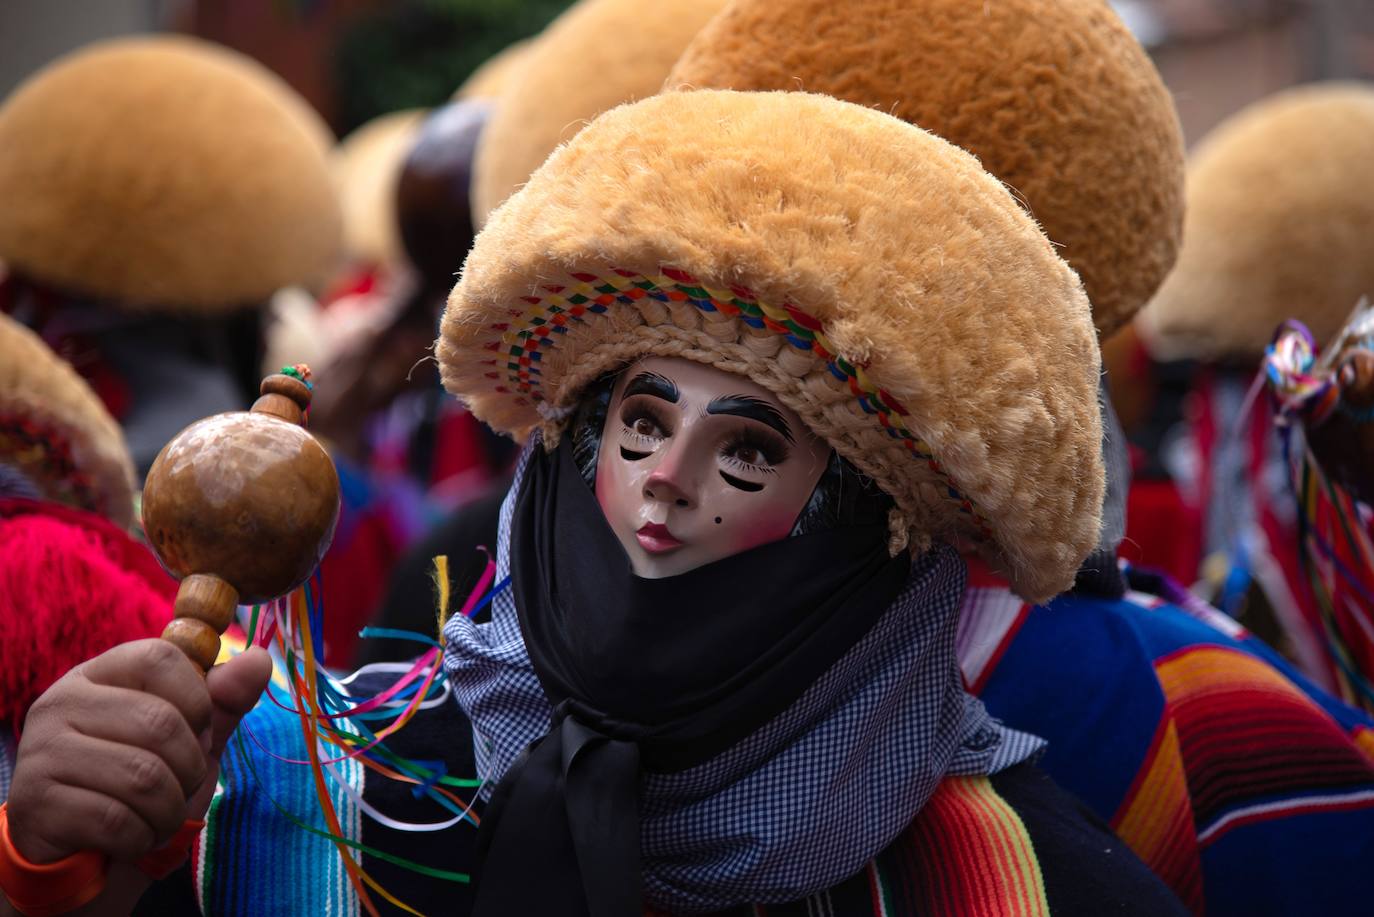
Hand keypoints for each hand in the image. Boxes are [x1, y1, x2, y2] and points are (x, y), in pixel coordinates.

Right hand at [6, 640, 270, 864]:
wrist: (87, 857)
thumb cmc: (142, 788)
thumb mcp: (191, 741)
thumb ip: (223, 702)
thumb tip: (260, 659)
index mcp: (100, 674)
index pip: (160, 657)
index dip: (198, 700)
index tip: (199, 733)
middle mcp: (62, 701)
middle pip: (159, 722)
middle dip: (191, 768)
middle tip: (180, 787)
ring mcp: (41, 751)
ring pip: (141, 775)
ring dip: (169, 810)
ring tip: (159, 817)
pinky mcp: (33, 802)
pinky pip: (115, 819)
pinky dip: (142, 838)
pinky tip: (133, 839)